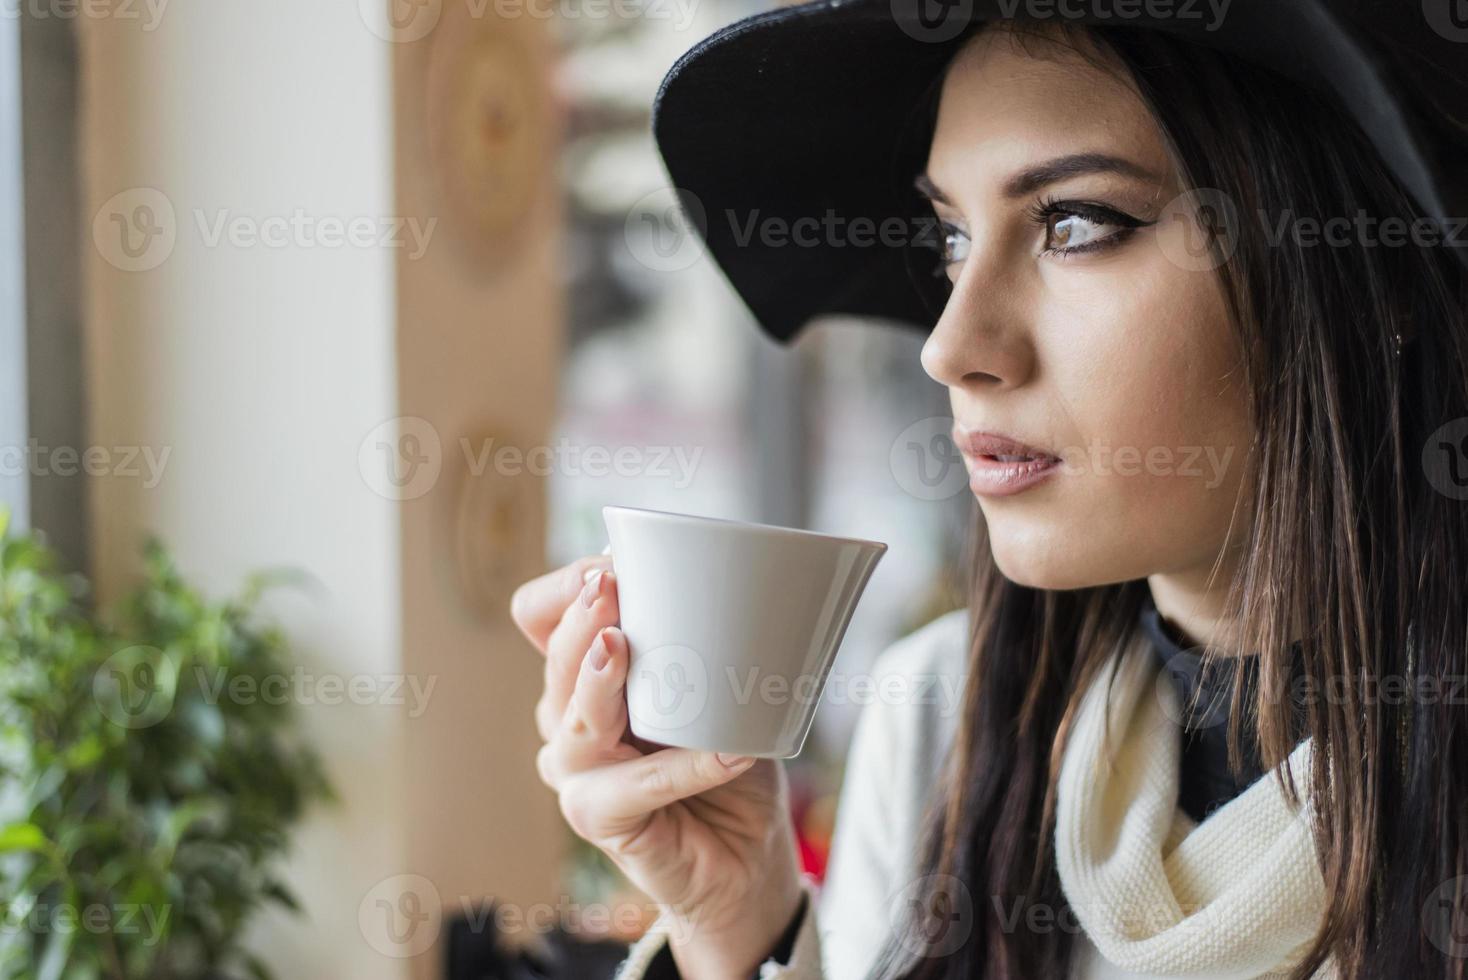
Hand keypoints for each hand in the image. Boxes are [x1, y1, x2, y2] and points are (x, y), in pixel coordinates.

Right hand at [510, 554, 804, 978]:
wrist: (746, 853)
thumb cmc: (727, 754)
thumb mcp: (718, 682)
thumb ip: (705, 639)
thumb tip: (733, 583)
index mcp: (583, 673)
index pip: (539, 614)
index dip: (566, 587)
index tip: (613, 562)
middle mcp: (565, 718)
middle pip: (555, 658)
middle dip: (581, 618)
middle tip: (609, 586)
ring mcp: (575, 772)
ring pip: (574, 719)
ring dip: (601, 683)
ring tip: (625, 649)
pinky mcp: (598, 820)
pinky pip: (636, 786)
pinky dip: (685, 766)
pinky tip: (727, 752)